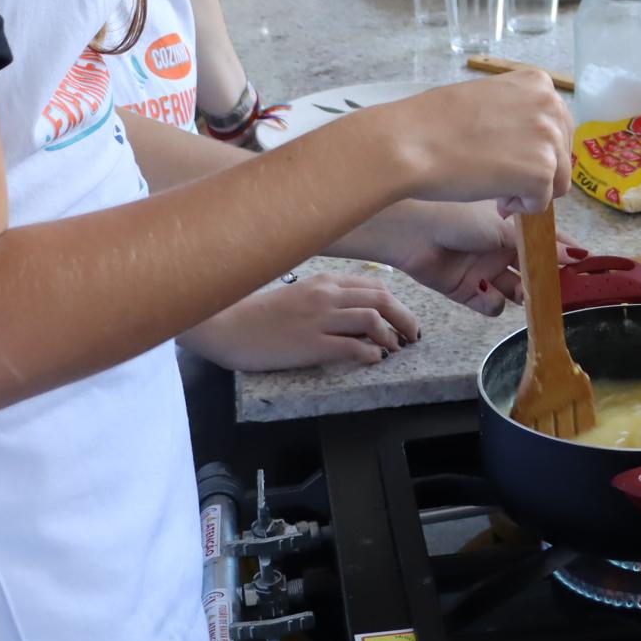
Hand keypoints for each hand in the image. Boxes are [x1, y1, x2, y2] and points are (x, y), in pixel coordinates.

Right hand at [184, 272, 420, 370]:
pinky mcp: (310, 344)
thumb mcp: (299, 295)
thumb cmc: (261, 314)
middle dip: (404, 318)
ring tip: (395, 348)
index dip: (396, 304)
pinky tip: (374, 359)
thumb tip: (357, 313)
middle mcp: (326, 295)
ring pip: (372, 318)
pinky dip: (370, 352)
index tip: (403, 319)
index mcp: (324, 281)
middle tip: (412, 335)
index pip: (374, 286)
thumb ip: (328, 298)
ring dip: (391, 335)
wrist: (228, 326)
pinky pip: (352, 346)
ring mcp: (319, 318)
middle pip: (381, 299)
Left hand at [348, 200, 588, 314]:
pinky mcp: (468, 290)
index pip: (547, 241)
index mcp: (513, 225)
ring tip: (521, 291)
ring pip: (516, 290)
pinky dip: (491, 301)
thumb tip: (578, 256)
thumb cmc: (459, 216)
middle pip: (534, 270)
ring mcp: (486, 269)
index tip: (585, 268)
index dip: (565, 254)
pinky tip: (485, 291)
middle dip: (544, 280)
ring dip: (521, 294)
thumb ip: (540, 246)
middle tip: (555, 288)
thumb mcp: (505, 228)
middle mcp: (502, 247)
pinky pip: (491, 304)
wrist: (412, 231)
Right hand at [381, 70, 573, 217]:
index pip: (557, 126)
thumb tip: (532, 146)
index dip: (533, 149)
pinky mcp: (541, 171)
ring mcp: (548, 137)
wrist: (409, 143)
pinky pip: (542, 203)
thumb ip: (516, 114)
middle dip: (535, 172)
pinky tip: (493, 197)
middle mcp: (551, 105)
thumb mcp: (486, 100)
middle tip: (497, 175)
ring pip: (558, 181)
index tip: (506, 156)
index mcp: (538, 83)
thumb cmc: (434, 124)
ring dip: (528, 192)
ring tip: (494, 188)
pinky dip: (520, 208)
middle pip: (562, 154)